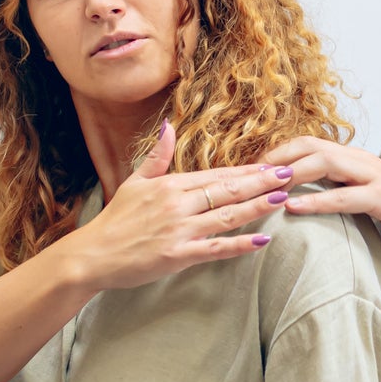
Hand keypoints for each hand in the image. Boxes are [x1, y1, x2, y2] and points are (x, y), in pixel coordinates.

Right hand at [66, 121, 296, 290]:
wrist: (91, 256)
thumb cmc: (114, 221)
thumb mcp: (133, 182)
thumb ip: (156, 156)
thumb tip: (168, 126)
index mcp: (169, 185)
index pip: (215, 175)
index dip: (245, 170)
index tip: (270, 164)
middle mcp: (177, 204)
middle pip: (227, 190)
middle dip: (260, 181)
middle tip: (289, 173)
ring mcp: (179, 230)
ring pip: (227, 216)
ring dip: (257, 206)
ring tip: (282, 197)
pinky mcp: (177, 255)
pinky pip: (215, 248)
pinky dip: (240, 244)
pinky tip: (262, 240)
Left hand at [259, 136, 380, 261]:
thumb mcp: (365, 196)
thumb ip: (339, 189)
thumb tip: (303, 195)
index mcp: (354, 159)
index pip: (308, 144)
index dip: (277, 153)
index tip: (249, 168)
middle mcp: (361, 160)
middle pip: (309, 146)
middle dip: (275, 158)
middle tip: (245, 175)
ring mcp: (373, 177)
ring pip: (324, 164)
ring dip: (290, 173)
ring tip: (262, 185)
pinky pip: (344, 197)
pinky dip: (315, 201)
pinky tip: (292, 209)